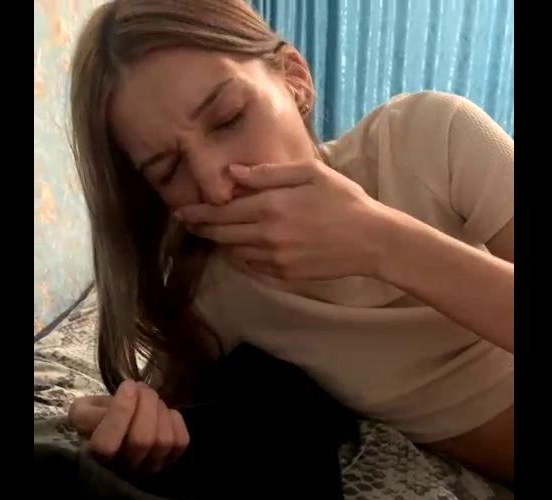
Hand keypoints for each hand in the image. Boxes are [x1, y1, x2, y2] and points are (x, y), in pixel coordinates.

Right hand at [67, 381, 189, 473]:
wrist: (116, 433)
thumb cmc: (98, 422)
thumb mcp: (82, 412)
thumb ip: (89, 409)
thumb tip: (124, 397)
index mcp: (94, 458)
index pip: (106, 445)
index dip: (120, 412)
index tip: (127, 386)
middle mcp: (122, 470)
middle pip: (141, 440)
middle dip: (145, 404)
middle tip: (141, 387)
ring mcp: (148, 469)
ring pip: (163, 441)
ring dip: (159, 410)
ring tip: (151, 398)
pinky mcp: (169, 462)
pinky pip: (180, 442)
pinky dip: (175, 420)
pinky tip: (163, 413)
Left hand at [175, 161, 399, 280]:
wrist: (371, 240)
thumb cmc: (343, 199)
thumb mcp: (309, 173)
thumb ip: (268, 173)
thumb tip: (232, 174)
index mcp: (270, 206)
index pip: (221, 211)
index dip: (198, 212)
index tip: (181, 211)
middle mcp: (267, 234)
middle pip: (221, 234)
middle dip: (201, 227)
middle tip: (187, 222)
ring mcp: (274, 258)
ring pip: (234, 251)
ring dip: (220, 242)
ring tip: (212, 232)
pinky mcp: (284, 273)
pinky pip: (252, 265)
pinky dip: (241, 255)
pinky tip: (241, 246)